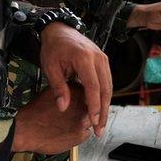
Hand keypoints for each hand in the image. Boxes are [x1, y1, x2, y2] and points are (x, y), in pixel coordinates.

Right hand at [12, 84, 92, 153]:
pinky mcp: (80, 135)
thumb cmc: (35, 112)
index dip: (84, 100)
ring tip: (69, 124)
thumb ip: (68, 91)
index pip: (89, 93)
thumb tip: (77, 91)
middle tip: (73, 116)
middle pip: (92, 107)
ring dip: (83, 122)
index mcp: (75, 90)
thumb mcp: (52, 92)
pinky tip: (68, 132)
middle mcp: (81, 104)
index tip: (79, 104)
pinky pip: (86, 134)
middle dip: (85, 111)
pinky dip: (80, 134)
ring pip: (91, 121)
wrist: (25, 129)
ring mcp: (82, 120)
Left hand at [39, 22, 111, 136]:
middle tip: (99, 130)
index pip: (93, 86)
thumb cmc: (53, 48)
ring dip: (106, 106)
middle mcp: (98, 58)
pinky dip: (104, 97)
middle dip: (103, 111)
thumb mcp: (50, 67)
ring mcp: (103, 58)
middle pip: (105, 89)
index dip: (94, 106)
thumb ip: (58, 87)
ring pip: (109, 86)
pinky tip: (99, 110)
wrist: (60, 30)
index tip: (93, 122)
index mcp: (84, 58)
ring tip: (101, 124)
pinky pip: (107, 81)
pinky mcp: (103, 61)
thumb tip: (63, 108)